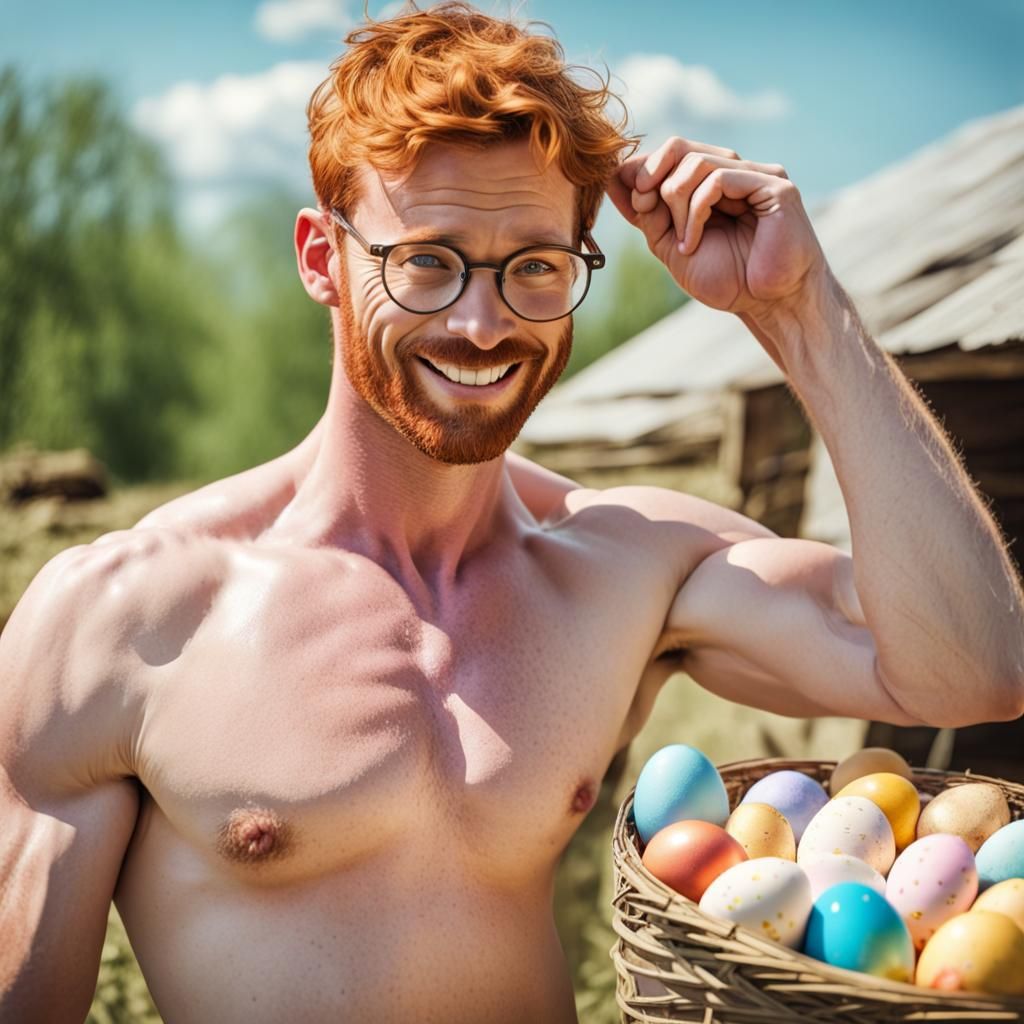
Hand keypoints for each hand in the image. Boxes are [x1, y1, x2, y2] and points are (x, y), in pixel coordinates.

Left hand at [606, 138, 826, 316]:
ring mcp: (756, 175)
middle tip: (643, 207)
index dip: (642, 171)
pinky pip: (717, 180)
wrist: (771, 305)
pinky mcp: (772, 184)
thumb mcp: (674, 247)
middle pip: (680, 148)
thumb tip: (614, 178)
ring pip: (694, 162)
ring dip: (675, 203)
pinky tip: (693, 241)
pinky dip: (695, 211)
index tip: (629, 199)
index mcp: (715, 184)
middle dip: (651, 177)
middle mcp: (736, 173)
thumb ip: (648, 215)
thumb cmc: (731, 281)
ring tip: (682, 242)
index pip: (671, 156)